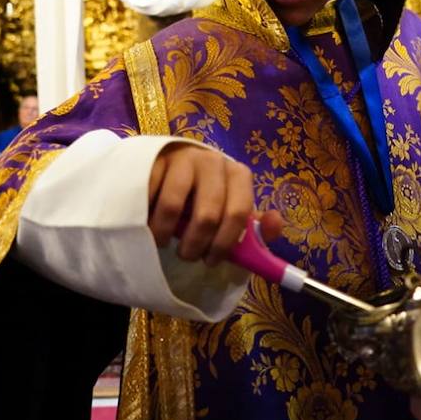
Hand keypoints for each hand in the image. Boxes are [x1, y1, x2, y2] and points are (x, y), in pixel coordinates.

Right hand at [147, 141, 282, 265]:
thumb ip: (254, 227)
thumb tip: (275, 223)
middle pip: (207, 215)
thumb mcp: (230, 212)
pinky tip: (146, 222)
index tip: (211, 261)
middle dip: (195, 246)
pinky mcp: (153, 160)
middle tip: (186, 255)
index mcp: (237, 174)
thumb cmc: (204, 198)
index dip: (225, 243)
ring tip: (162, 241)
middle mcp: (213, 161)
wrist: (168, 169)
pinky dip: (145, 218)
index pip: (239, 213)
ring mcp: (182, 158)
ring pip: (172, 207)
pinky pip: (148, 197)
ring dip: (164, 234)